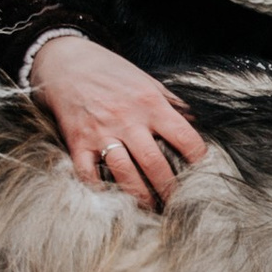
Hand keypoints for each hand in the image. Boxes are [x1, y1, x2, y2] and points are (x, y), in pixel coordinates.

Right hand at [30, 34, 207, 208]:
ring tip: (152, 210)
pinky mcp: (77, 141)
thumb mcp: (146, 80)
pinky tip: (112, 202)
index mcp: (150, 103)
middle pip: (155, 162)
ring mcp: (101, 132)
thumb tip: (197, 123)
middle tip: (181, 205)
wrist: (66, 61)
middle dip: (170, 189)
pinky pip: (88, 174)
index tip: (205, 175)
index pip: (184, 136)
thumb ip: (171, 103)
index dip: (199, 159)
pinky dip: (100, 190)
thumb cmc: (111, 72)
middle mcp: (127, 119)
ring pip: (125, 173)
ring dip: (140, 196)